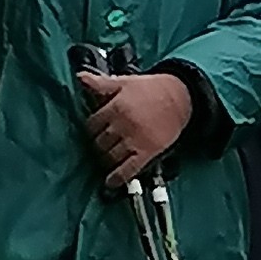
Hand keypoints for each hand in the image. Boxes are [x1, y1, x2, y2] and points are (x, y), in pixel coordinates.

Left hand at [78, 64, 191, 185]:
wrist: (181, 97)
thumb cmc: (151, 89)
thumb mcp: (124, 82)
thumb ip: (100, 83)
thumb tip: (80, 77)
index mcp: (116, 106)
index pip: (92, 123)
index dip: (92, 127)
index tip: (95, 130)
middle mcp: (124, 124)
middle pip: (99, 142)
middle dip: (98, 143)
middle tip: (101, 143)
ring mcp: (135, 140)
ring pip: (110, 156)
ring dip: (106, 159)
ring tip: (107, 157)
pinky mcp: (147, 152)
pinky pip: (128, 169)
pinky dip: (118, 178)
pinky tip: (111, 182)